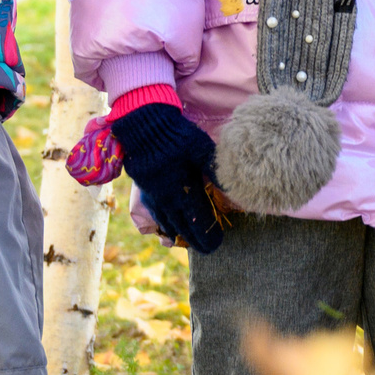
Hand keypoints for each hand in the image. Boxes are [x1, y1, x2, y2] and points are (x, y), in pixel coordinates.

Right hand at [110, 103, 226, 252]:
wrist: (144, 125)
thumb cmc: (176, 135)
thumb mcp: (201, 148)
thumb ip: (215, 169)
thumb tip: (231, 186)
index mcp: (182, 190)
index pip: (198, 219)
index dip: (207, 233)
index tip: (217, 244)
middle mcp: (166, 198)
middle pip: (182, 225)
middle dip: (195, 239)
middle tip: (208, 249)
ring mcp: (154, 195)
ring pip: (167, 221)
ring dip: (179, 233)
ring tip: (189, 242)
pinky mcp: (145, 188)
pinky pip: (155, 213)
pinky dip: (164, 223)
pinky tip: (168, 226)